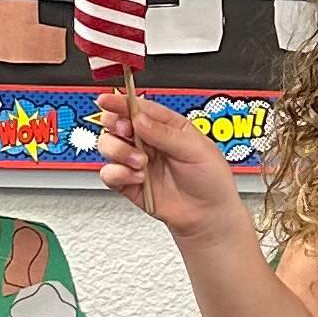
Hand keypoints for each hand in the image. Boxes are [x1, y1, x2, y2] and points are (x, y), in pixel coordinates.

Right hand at [98, 85, 243, 242]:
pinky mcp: (128, 182)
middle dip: (116, 124)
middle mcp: (148, 141)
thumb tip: (139, 119)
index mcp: (167, 126)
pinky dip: (118, 174)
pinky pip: (109, 173)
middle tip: (127, 131)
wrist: (208, 215)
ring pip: (108, 145)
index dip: (121, 102)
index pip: (139, 108)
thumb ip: (165, 134)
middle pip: (117, 123)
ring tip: (141, 162)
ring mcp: (137, 161)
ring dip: (120, 151)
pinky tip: (137, 178)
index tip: (107, 101)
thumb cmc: (211, 180)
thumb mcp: (196, 150)